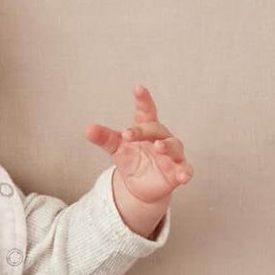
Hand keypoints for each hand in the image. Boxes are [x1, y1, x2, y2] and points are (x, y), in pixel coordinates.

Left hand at [84, 85, 192, 207]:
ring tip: (159, 147)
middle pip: (156, 130)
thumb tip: (88, 129)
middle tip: (128, 135)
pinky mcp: (177, 172)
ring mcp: (172, 154)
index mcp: (146, 128)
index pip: (146, 111)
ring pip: (174, 146)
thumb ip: (104, 138)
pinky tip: (184, 175)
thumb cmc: (131, 160)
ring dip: (167, 146)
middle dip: (143, 131)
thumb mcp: (116, 148)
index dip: (143, 100)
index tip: (138, 88)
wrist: (140, 186)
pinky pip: (185, 169)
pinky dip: (185, 171)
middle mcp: (162, 138)